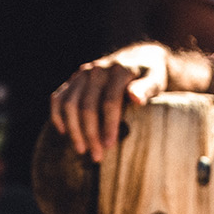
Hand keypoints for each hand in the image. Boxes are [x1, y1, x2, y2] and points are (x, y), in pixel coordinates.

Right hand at [48, 44, 171, 160]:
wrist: (137, 58)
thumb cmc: (150, 75)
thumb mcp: (155, 79)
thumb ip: (146, 88)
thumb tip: (136, 99)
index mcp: (119, 70)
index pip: (109, 101)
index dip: (108, 126)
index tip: (109, 146)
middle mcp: (97, 70)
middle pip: (87, 106)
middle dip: (90, 133)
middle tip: (96, 155)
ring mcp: (83, 74)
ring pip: (69, 104)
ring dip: (74, 129)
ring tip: (82, 149)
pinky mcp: (74, 79)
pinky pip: (58, 98)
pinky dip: (57, 115)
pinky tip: (63, 132)